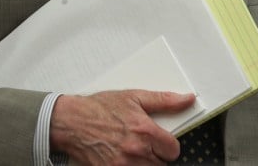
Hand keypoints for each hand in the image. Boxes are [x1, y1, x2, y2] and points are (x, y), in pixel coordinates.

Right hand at [49, 90, 194, 164]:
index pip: (173, 149)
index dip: (168, 145)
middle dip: (156, 155)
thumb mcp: (132, 97)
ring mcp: (124, 165)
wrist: (70, 121)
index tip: (161, 141)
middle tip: (144, 145)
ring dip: (145, 163)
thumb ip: (164, 100)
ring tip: (134, 152)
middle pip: (162, 164)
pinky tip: (124, 158)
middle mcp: (136, 150)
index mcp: (144, 130)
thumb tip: (187, 100)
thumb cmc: (98, 108)